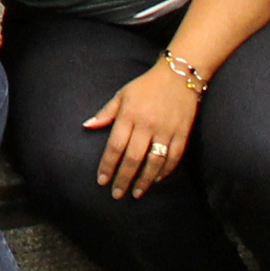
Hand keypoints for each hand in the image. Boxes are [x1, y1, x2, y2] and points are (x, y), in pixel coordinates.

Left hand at [85, 59, 200, 197]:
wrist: (179, 76)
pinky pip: (174, 157)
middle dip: (123, 178)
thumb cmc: (146, 86)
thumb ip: (105, 113)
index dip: (107, 165)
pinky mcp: (182, 133)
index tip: (101, 180)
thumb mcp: (122, 94)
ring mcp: (166, 130)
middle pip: (133, 158)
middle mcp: (147, 125)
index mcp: (129, 115)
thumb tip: (87, 126)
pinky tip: (157, 180)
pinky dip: (165, 171)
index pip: (115, 146)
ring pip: (154, 162)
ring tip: (136, 193)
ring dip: (144, 180)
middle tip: (117, 194)